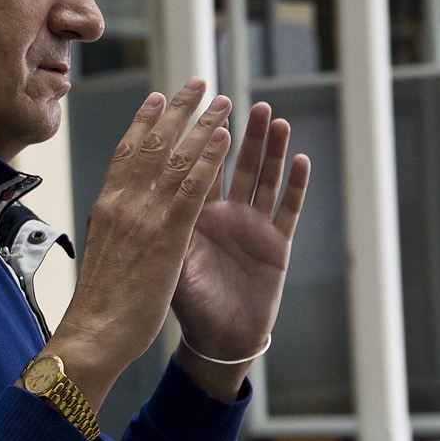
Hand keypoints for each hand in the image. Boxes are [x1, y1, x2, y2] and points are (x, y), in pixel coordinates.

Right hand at [44, 79, 233, 409]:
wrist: (93, 334)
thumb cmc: (97, 306)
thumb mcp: (101, 255)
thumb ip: (115, 231)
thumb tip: (120, 221)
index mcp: (105, 208)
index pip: (125, 154)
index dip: (143, 123)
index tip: (158, 99)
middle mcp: (121, 204)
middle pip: (151, 144)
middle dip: (176, 111)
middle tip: (196, 83)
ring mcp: (143, 217)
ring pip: (175, 158)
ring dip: (201, 125)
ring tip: (221, 100)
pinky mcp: (167, 235)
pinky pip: (193, 188)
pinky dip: (209, 158)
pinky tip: (225, 138)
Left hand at [173, 100, 310, 398]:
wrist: (215, 340)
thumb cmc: (184, 305)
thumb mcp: (165, 265)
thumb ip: (159, 232)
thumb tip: (140, 201)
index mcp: (189, 215)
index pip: (191, 167)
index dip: (191, 137)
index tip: (189, 105)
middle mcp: (221, 214)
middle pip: (230, 163)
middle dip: (234, 131)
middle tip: (236, 100)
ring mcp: (251, 226)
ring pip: (262, 178)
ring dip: (267, 148)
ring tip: (271, 116)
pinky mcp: (276, 244)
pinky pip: (288, 208)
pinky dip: (295, 184)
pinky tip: (299, 158)